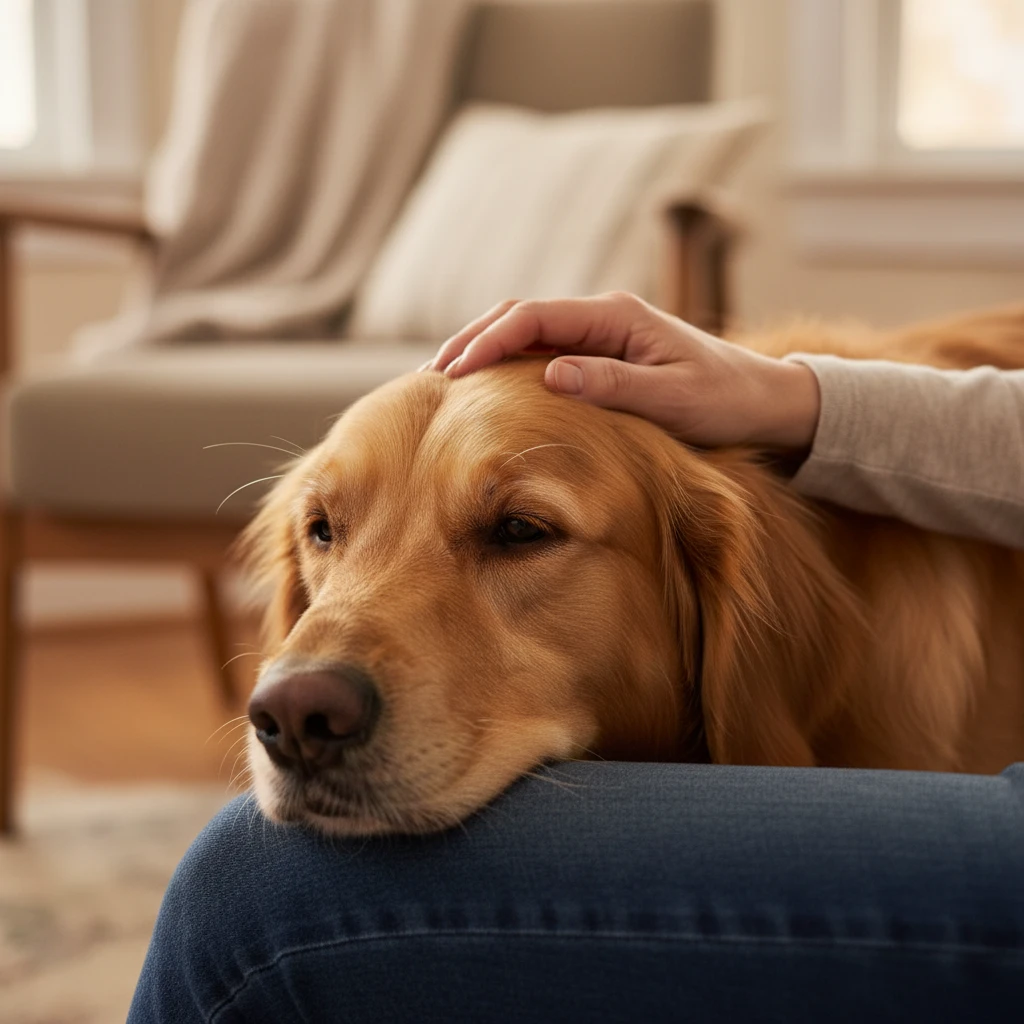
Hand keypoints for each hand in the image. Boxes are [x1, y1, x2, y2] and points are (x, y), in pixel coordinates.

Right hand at [427, 293, 820, 449]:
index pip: (535, 316)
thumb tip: (550, 375)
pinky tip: (487, 386)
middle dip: (473, 340)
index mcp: (616, 315)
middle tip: (433, 375)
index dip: (489, 340)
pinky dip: (508, 363)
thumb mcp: (672, 398)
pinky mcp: (602, 352)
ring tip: (446, 379)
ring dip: (485, 349)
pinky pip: (544, 350)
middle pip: (520, 314)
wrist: (762, 400)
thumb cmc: (723, 400)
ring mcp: (601, 332)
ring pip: (527, 331)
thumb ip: (612, 384)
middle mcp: (603, 315)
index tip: (455, 372)